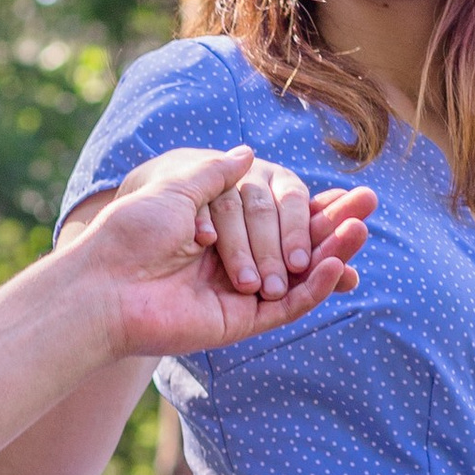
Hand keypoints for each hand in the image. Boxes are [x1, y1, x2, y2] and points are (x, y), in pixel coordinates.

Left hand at [78, 145, 374, 360]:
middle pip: (300, 244)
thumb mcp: (178, 190)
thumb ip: (217, 175)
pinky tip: (334, 265)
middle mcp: (238, 262)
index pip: (283, 216)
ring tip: (360, 228)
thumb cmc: (132, 232)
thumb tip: (249, 153)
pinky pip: (287, 306)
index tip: (348, 192)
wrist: (104, 280)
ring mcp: (242, 294)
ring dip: (332, 252)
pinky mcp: (240, 321)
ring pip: (300, 275)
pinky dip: (312, 287)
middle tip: (370, 202)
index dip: (316, 206)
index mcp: (225, 230)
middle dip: (335, 224)